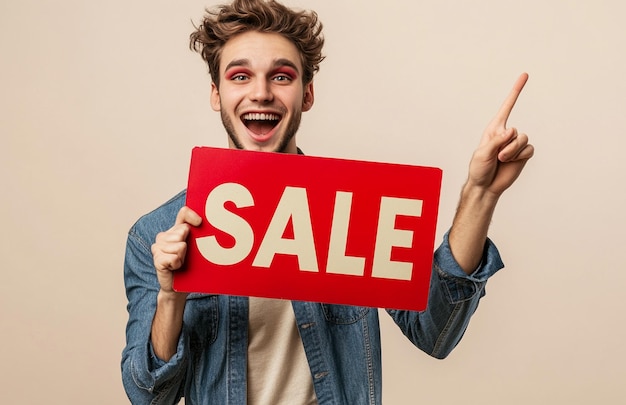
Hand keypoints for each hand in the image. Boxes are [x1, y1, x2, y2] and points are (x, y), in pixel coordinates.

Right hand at [151, 206, 201, 294]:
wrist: (178, 288)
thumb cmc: (189, 267)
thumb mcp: (196, 248)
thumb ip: (199, 235)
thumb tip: (208, 224)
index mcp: (175, 230)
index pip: (183, 213)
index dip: (192, 216)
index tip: (200, 223)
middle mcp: (164, 236)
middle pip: (183, 230)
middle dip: (188, 245)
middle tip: (185, 255)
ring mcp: (158, 247)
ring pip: (180, 245)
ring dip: (183, 257)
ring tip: (180, 262)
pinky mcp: (157, 259)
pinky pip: (174, 257)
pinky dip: (178, 264)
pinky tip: (175, 268)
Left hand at [467, 73, 533, 197]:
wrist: (486, 186)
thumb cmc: (479, 168)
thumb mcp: (482, 153)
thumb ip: (496, 141)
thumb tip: (512, 130)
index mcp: (494, 128)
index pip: (507, 106)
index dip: (516, 91)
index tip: (525, 75)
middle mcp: (506, 134)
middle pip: (517, 131)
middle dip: (508, 146)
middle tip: (497, 157)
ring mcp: (515, 144)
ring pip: (523, 140)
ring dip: (513, 151)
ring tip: (502, 160)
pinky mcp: (523, 154)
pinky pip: (529, 150)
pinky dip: (520, 156)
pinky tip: (511, 162)